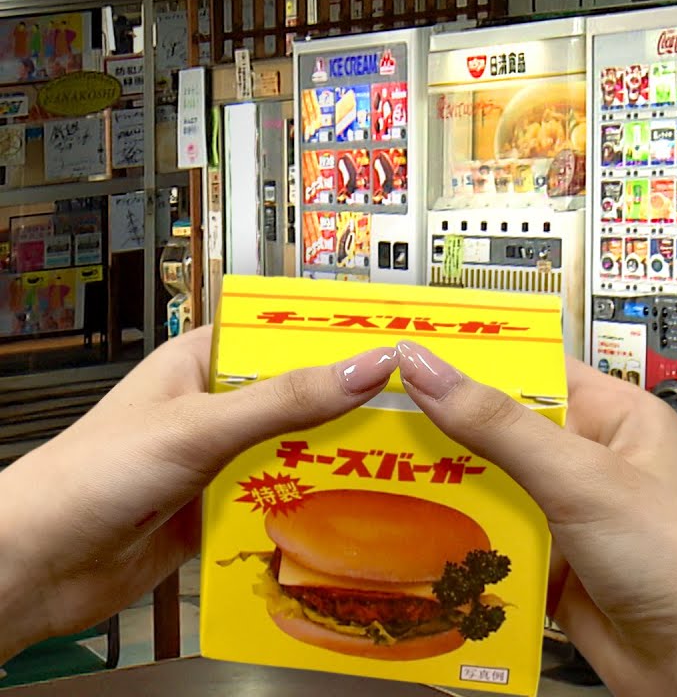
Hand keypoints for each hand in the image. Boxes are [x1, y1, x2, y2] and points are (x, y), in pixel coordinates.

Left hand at [0, 327, 400, 662]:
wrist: (37, 565)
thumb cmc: (90, 477)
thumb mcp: (198, 428)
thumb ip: (283, 401)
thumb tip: (364, 368)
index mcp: (201, 363)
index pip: (283, 336)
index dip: (337, 339)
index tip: (396, 346)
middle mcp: (214, 409)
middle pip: (301, 398)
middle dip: (349, 408)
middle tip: (413, 412)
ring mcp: (219, 460)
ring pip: (295, 452)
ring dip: (333, 462)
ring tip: (396, 462)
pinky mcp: (221, 509)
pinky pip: (280, 501)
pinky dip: (311, 507)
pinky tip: (348, 513)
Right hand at [397, 341, 676, 696]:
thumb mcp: (585, 479)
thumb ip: (503, 425)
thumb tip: (433, 370)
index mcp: (617, 417)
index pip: (533, 369)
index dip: (471, 361)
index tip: (403, 355)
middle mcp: (595, 464)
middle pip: (504, 433)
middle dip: (445, 432)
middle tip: (371, 421)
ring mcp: (576, 520)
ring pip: (495, 493)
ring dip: (448, 495)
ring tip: (376, 479)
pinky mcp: (560, 573)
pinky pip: (499, 550)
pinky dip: (464, 550)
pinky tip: (418, 546)